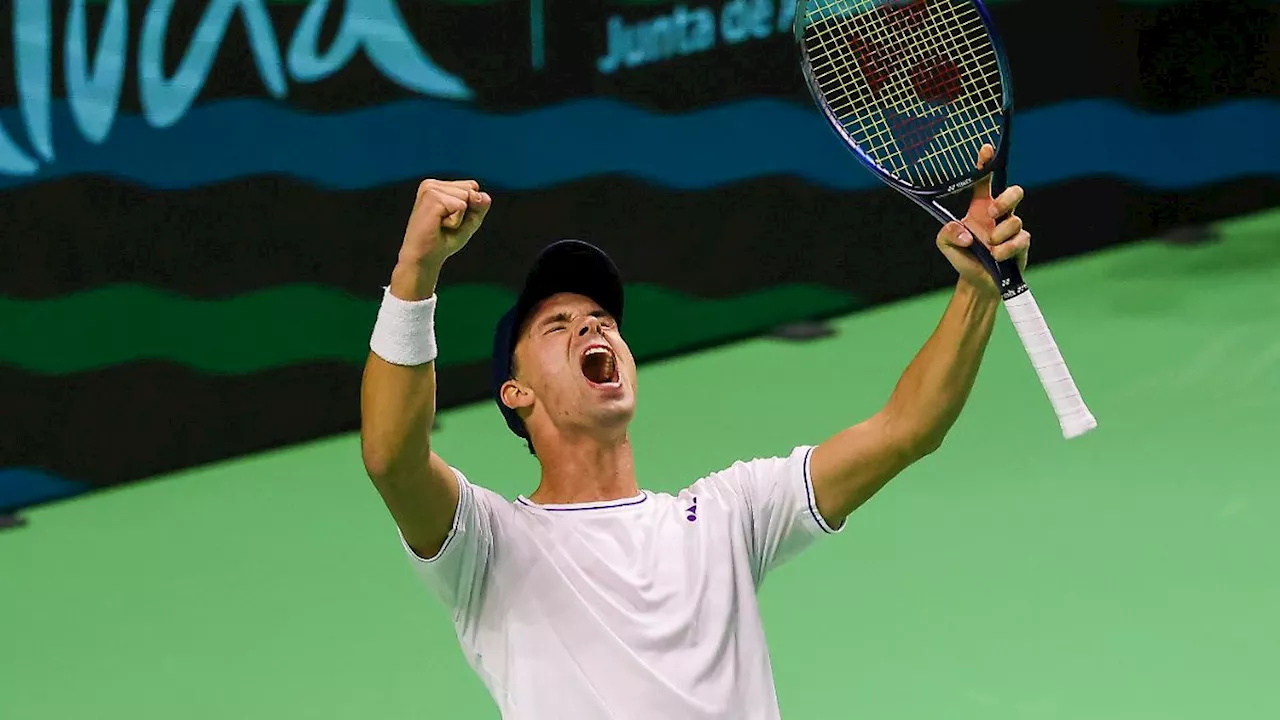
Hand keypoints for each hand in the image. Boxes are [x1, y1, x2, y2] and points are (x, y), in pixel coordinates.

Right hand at [400, 179, 491, 267]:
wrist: (424, 258)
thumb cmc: (443, 240)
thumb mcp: (469, 221)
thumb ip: (479, 206)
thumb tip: (480, 194)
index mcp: (438, 186)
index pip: (472, 186)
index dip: (469, 208)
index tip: (450, 219)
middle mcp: (432, 184)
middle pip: (471, 190)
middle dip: (465, 212)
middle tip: (444, 224)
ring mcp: (430, 189)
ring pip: (467, 197)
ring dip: (459, 217)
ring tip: (440, 224)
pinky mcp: (432, 198)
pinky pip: (461, 206)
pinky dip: (455, 221)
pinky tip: (438, 225)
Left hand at [935, 144, 1030, 296]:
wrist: (977, 282)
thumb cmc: (963, 257)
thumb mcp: (945, 243)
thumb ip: (948, 233)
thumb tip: (966, 233)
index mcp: (979, 208)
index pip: (984, 181)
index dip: (985, 165)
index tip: (985, 149)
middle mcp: (998, 214)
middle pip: (1014, 192)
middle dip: (1006, 199)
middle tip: (992, 211)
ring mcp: (1012, 228)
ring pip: (1014, 220)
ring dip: (999, 234)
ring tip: (990, 247)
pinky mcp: (1021, 243)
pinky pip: (1020, 239)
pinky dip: (1006, 249)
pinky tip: (997, 257)